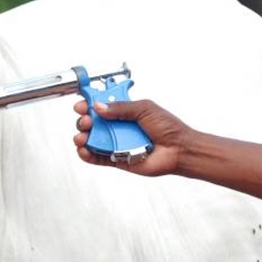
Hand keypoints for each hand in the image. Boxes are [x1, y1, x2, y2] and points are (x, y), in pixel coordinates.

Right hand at [73, 99, 191, 175]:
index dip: (90, 103)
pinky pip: (97, 157)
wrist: (179, 150)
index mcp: (124, 111)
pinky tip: (84, 150)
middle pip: (92, 122)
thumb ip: (121, 107)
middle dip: (84, 120)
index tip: (83, 103)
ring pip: (91, 139)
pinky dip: (87, 154)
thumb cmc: (169, 128)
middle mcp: (118, 126)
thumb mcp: (144, 109)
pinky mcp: (116, 159)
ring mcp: (116, 142)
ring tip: (83, 137)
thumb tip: (100, 106)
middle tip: (87, 121)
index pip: (101, 104)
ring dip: (82, 137)